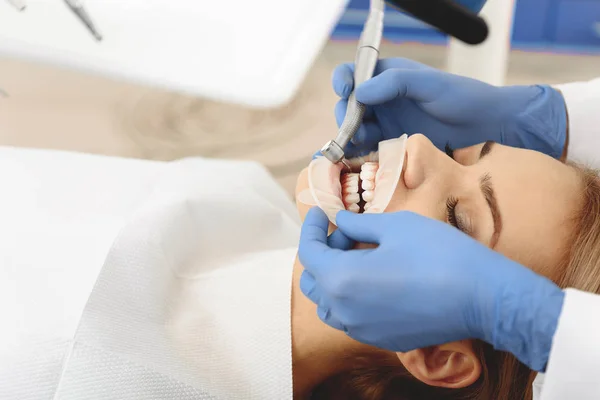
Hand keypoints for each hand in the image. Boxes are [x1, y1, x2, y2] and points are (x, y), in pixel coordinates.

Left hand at [298, 207, 564, 371]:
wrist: (483, 297)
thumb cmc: (440, 254)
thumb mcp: (396, 226)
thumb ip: (358, 225)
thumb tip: (339, 222)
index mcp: (342, 279)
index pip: (308, 252)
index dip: (311, 228)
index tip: (320, 213)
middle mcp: (345, 311)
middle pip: (313, 281)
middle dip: (323, 253)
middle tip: (349, 234)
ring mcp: (362, 331)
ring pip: (328, 305)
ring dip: (333, 278)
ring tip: (361, 257)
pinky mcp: (382, 340)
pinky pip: (351, 319)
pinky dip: (351, 297)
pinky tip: (376, 279)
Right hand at [332, 58, 566, 158]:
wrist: (482, 123)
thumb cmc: (459, 96)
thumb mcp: (427, 84)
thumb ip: (394, 83)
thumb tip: (360, 93)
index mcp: (387, 75)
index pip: (353, 72)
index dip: (343, 80)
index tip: (345, 92)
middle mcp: (382, 97)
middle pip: (348, 104)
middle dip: (345, 115)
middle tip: (355, 127)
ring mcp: (386, 120)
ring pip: (354, 127)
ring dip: (352, 135)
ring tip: (365, 141)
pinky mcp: (391, 141)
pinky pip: (368, 145)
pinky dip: (360, 151)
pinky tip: (362, 155)